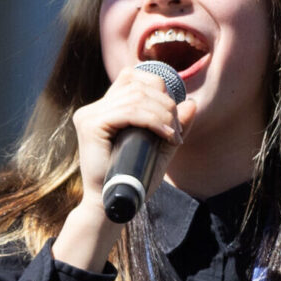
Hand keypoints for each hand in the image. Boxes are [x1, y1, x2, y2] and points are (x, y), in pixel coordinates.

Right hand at [52, 69, 198, 270]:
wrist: (115, 202)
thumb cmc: (135, 178)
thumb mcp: (161, 148)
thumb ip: (174, 125)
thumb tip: (191, 103)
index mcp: (105, 108)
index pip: (131, 77)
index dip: (157, 85)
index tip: (173, 113)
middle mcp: (94, 108)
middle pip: (137, 84)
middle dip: (165, 103)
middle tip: (177, 129)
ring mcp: (90, 115)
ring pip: (136, 97)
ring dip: (162, 113)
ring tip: (173, 135)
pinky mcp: (91, 125)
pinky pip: (128, 112)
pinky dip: (152, 120)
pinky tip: (165, 133)